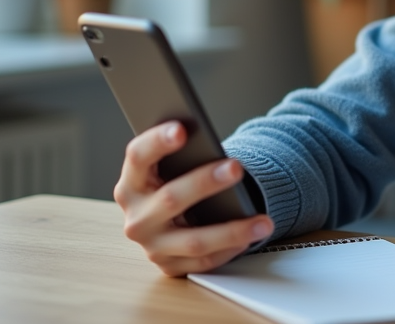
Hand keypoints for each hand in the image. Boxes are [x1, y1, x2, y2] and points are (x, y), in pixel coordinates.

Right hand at [113, 121, 274, 276]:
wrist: (170, 220)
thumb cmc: (176, 182)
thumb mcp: (171, 168)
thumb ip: (183, 155)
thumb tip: (207, 140)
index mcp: (131, 184)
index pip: (138, 157)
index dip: (157, 142)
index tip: (182, 129)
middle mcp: (137, 217)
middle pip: (171, 198)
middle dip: (205, 182)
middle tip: (236, 167)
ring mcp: (153, 246)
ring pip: (193, 241)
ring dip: (232, 231)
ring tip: (263, 221)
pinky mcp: (170, 266)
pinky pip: (204, 261)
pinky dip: (230, 249)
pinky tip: (252, 237)